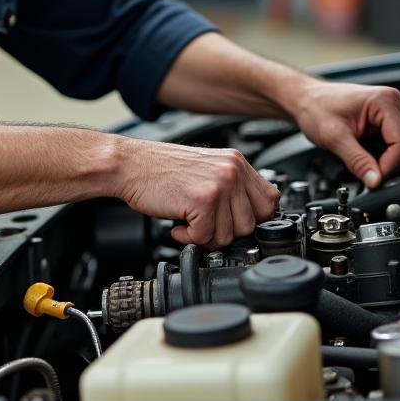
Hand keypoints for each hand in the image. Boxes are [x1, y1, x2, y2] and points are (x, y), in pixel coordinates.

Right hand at [113, 138, 279, 248]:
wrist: (130, 164)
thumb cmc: (161, 170)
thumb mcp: (207, 171)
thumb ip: (232, 189)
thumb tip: (250, 221)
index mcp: (236, 162)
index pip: (269, 201)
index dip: (252, 219)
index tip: (231, 223)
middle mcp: (232, 170)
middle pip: (251, 224)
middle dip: (225, 232)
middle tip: (202, 224)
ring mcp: (220, 184)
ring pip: (229, 235)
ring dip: (205, 236)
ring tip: (188, 220)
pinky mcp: (203, 200)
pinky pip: (206, 238)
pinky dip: (188, 237)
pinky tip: (177, 223)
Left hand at [286, 79, 399, 187]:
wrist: (309, 99)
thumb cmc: (317, 108)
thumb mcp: (334, 137)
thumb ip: (357, 161)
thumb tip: (375, 181)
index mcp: (385, 100)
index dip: (390, 166)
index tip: (373, 178)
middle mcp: (397, 100)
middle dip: (393, 164)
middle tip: (369, 172)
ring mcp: (399, 108)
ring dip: (393, 159)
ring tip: (366, 156)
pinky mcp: (396, 117)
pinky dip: (391, 154)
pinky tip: (372, 150)